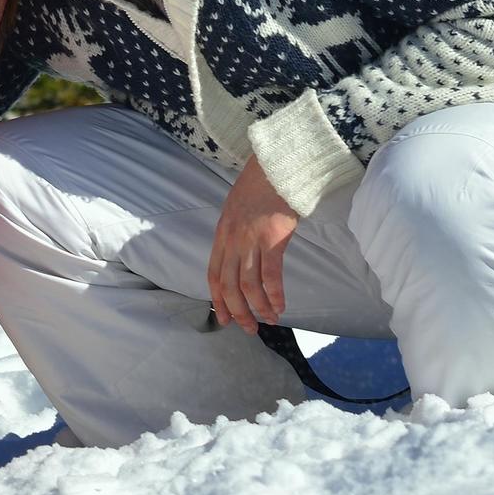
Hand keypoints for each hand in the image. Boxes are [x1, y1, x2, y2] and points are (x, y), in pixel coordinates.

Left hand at [206, 155, 300, 335]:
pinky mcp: (273, 238)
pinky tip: (280, 306)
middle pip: (228, 285)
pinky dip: (274, 294)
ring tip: (270, 320)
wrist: (276, 166)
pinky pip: (271, 275)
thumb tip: (239, 258)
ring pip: (248, 284)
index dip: (218, 300)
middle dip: (238, 311)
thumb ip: (234, 234)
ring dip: (258, 307)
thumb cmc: (260, 187)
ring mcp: (251, 240)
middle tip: (249, 328)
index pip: (213, 275)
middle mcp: (232, 240)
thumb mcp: (236, 211)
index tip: (224, 318)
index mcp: (222, 235)